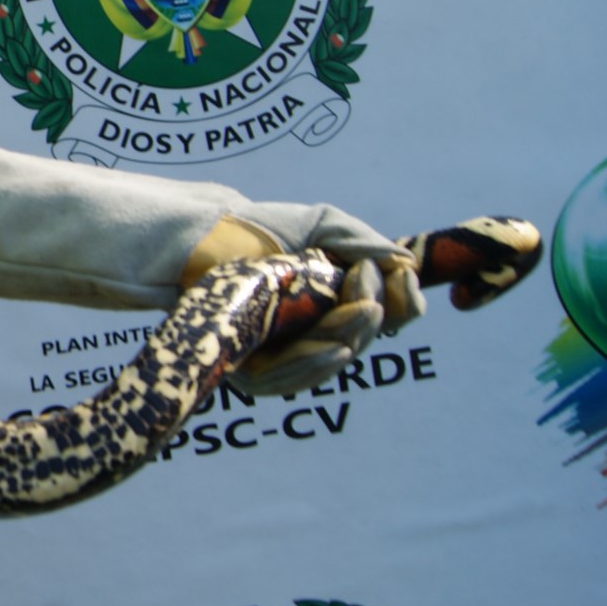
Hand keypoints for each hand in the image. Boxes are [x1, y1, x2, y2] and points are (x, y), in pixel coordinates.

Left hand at [189, 204, 421, 395]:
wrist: (200, 237)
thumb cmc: (257, 229)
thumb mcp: (318, 225)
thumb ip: (360, 241)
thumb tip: (406, 263)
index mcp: (336, 301)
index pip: (387, 315)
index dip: (402, 303)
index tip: (402, 277)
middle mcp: (314, 333)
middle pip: (359, 341)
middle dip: (368, 319)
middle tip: (364, 291)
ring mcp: (283, 355)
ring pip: (330, 362)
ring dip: (350, 338)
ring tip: (360, 311)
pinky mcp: (249, 372)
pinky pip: (290, 380)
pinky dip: (317, 363)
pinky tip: (335, 348)